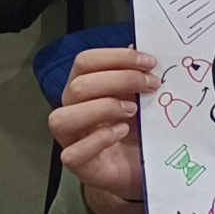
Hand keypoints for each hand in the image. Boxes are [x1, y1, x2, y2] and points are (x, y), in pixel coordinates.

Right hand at [50, 46, 156, 213]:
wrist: (143, 168)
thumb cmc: (139, 130)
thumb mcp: (142, 98)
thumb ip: (138, 74)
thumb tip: (138, 45)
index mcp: (86, 89)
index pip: (85, 62)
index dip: (115, 57)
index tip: (149, 61)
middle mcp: (73, 111)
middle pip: (78, 86)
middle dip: (119, 79)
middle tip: (152, 84)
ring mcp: (72, 140)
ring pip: (62, 117)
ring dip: (102, 108)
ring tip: (133, 111)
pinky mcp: (80, 165)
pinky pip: (73, 153)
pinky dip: (99, 139)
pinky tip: (122, 132)